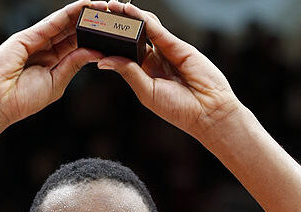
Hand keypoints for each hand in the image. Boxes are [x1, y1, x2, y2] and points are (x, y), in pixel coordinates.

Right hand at [0, 0, 106, 128]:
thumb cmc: (23, 99)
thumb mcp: (56, 82)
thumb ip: (73, 65)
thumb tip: (95, 51)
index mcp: (52, 62)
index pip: (76, 45)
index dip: (94, 36)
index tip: (113, 31)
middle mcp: (45, 49)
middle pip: (72, 31)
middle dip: (92, 22)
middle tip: (113, 13)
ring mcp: (36, 41)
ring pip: (64, 23)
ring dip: (84, 13)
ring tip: (103, 6)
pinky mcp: (27, 36)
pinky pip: (52, 21)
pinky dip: (69, 12)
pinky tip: (84, 6)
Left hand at [97, 0, 241, 141]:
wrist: (207, 111)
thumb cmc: (178, 109)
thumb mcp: (146, 91)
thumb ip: (128, 72)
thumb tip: (102, 61)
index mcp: (145, 75)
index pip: (124, 53)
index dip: (110, 43)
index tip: (93, 34)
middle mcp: (155, 61)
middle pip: (133, 38)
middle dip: (118, 26)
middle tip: (100, 13)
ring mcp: (167, 52)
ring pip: (146, 29)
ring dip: (129, 17)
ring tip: (111, 6)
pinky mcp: (179, 46)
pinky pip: (158, 31)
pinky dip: (144, 19)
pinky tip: (130, 11)